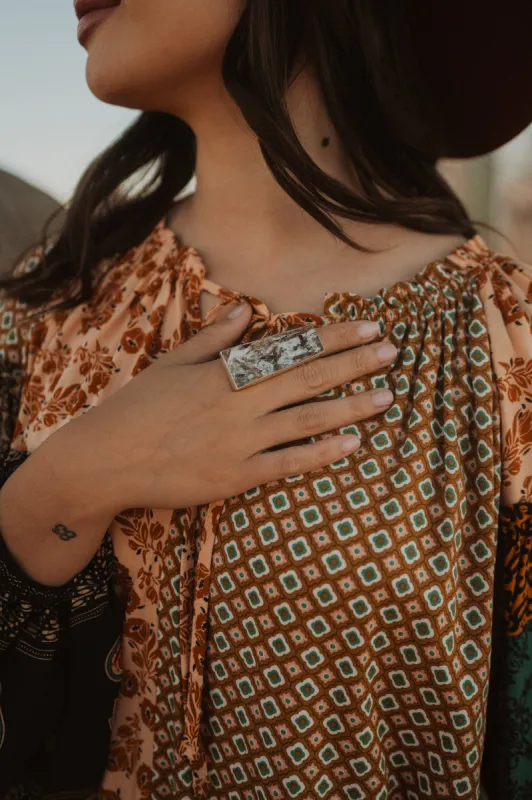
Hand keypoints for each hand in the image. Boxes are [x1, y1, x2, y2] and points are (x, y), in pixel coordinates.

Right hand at [64, 301, 395, 513]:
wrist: (104, 461)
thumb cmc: (136, 408)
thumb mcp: (171, 364)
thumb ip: (213, 338)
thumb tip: (245, 310)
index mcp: (223, 372)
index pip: (290, 348)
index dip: (333, 337)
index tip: (367, 325)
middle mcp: (238, 404)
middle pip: (308, 378)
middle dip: (354, 363)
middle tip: (392, 350)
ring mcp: (239, 443)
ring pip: (306, 419)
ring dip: (351, 406)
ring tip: (387, 396)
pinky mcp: (235, 477)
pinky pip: (287, 464)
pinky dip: (321, 454)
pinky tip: (352, 444)